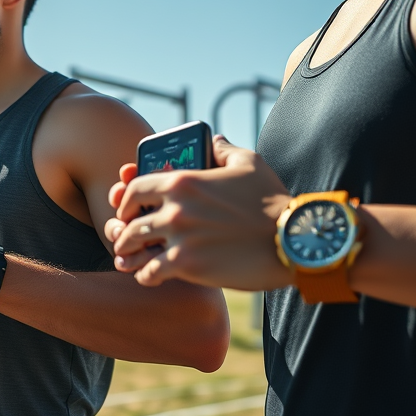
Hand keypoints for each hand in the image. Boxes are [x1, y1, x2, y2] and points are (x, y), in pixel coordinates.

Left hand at [105, 136, 293, 290]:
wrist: (292, 241)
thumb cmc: (273, 202)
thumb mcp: (250, 164)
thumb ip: (224, 150)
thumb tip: (214, 140)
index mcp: (183, 181)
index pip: (134, 188)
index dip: (126, 200)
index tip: (129, 209)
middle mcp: (175, 208)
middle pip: (129, 220)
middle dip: (123, 230)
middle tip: (126, 238)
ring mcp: (179, 238)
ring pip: (133, 247)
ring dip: (128, 253)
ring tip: (130, 259)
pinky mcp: (188, 266)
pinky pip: (150, 272)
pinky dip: (145, 275)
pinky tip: (150, 275)